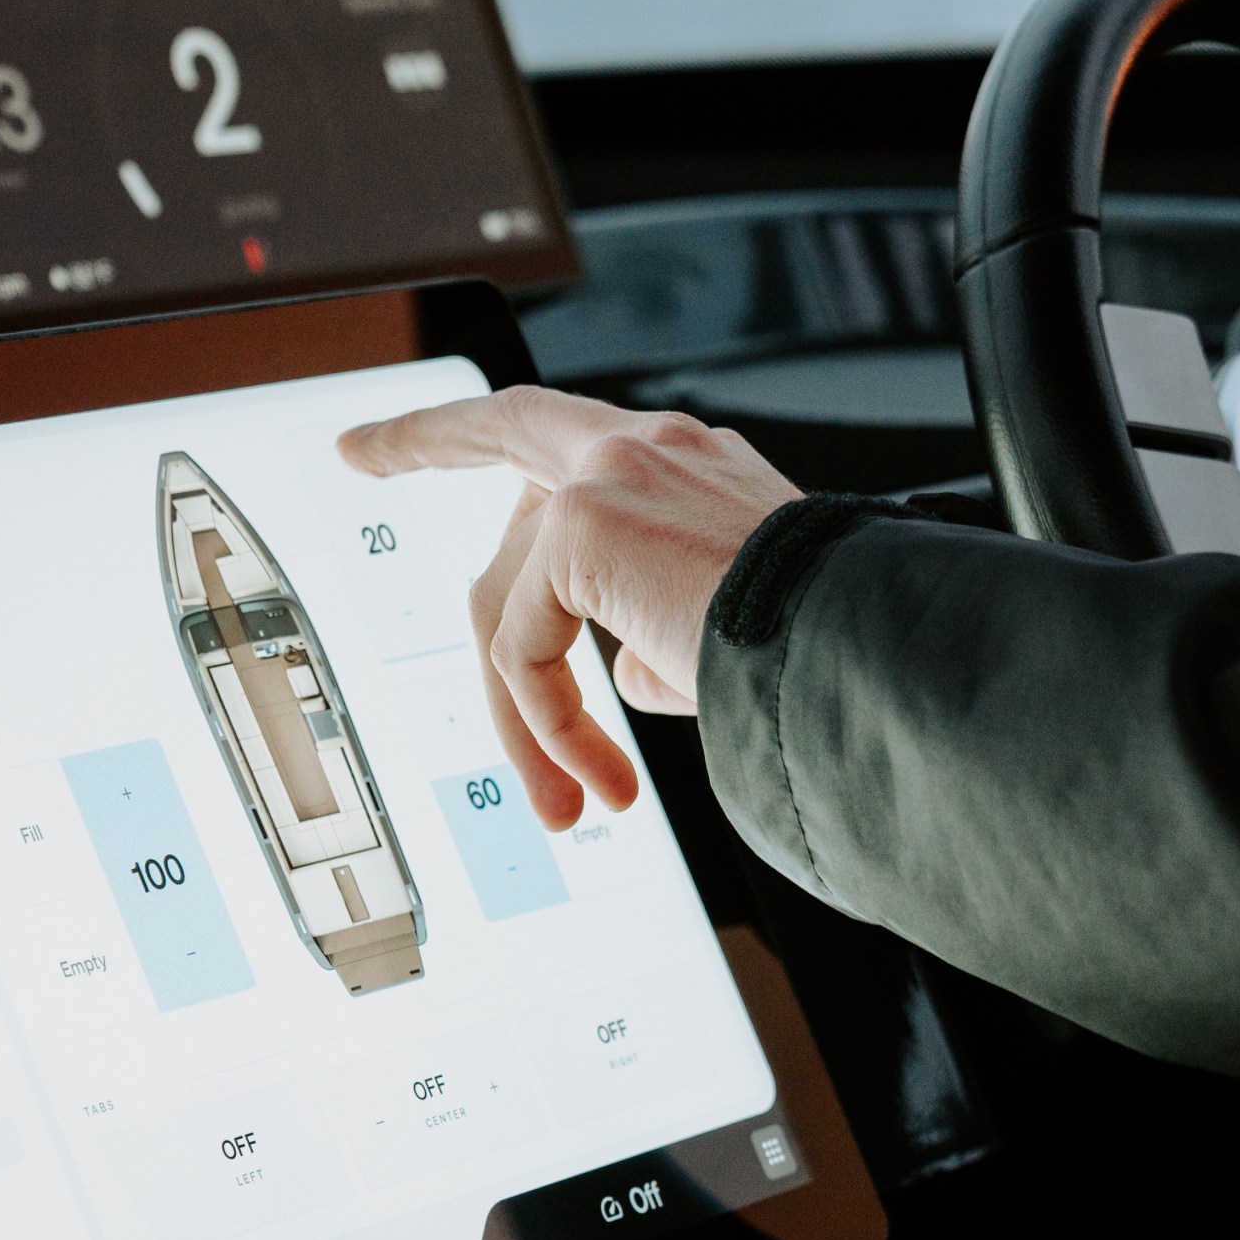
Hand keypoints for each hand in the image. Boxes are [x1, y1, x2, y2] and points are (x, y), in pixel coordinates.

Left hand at [338, 387, 801, 828]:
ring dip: (533, 722)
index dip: (441, 436)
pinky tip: (600, 774)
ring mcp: (613, 473)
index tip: (362, 448)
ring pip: (510, 602)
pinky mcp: (587, 523)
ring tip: (575, 808)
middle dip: (474, 604)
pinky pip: (525, 643)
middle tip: (466, 663)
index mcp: (687, 463)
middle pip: (507, 520)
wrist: (878, 653)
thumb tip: (622, 681)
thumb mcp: (732, 634)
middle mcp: (649, 447)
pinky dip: (554, 722)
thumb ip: (658, 633)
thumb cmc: (836, 656)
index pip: (539, 431)